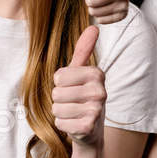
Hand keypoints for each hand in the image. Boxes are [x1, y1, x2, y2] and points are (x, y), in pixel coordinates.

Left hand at [52, 23, 105, 146]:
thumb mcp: (82, 74)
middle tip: (73, 103)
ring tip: (73, 113)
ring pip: (57, 108)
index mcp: (97, 74)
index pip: (59, 76)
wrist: (90, 130)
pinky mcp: (89, 127)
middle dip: (59, 100)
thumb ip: (84, 51)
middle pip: (57, 92)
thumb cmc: (82, 97)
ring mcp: (96, 110)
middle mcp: (100, 91)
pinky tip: (74, 124)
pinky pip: (60, 122)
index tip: (73, 88)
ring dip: (60, 113)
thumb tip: (94, 27)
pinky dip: (63, 125)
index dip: (60, 84)